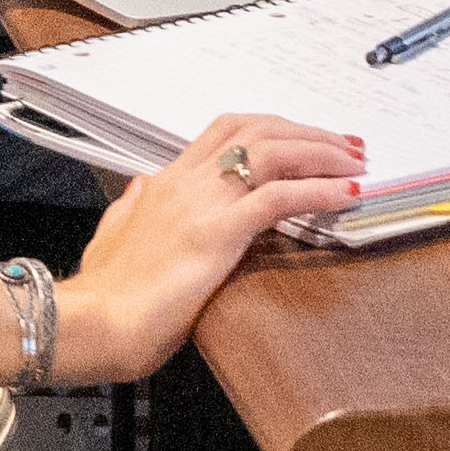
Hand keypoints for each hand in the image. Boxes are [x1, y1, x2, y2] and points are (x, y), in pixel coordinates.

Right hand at [52, 117, 374, 372]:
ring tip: (356, 165)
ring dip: (322, 153)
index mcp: (165, 182)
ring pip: (273, 151)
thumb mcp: (112, 238)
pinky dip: (319, 190)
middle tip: (347, 145)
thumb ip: (130, 209)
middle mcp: (186, 181)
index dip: (274, 128)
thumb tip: (141, 188)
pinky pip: (279, 197)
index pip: (227, 131)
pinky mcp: (218, 232)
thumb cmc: (104, 294)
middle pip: (258, 129)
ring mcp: (203, 203)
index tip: (306, 138)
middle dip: (308, 132)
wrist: (94, 322)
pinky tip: (346, 194)